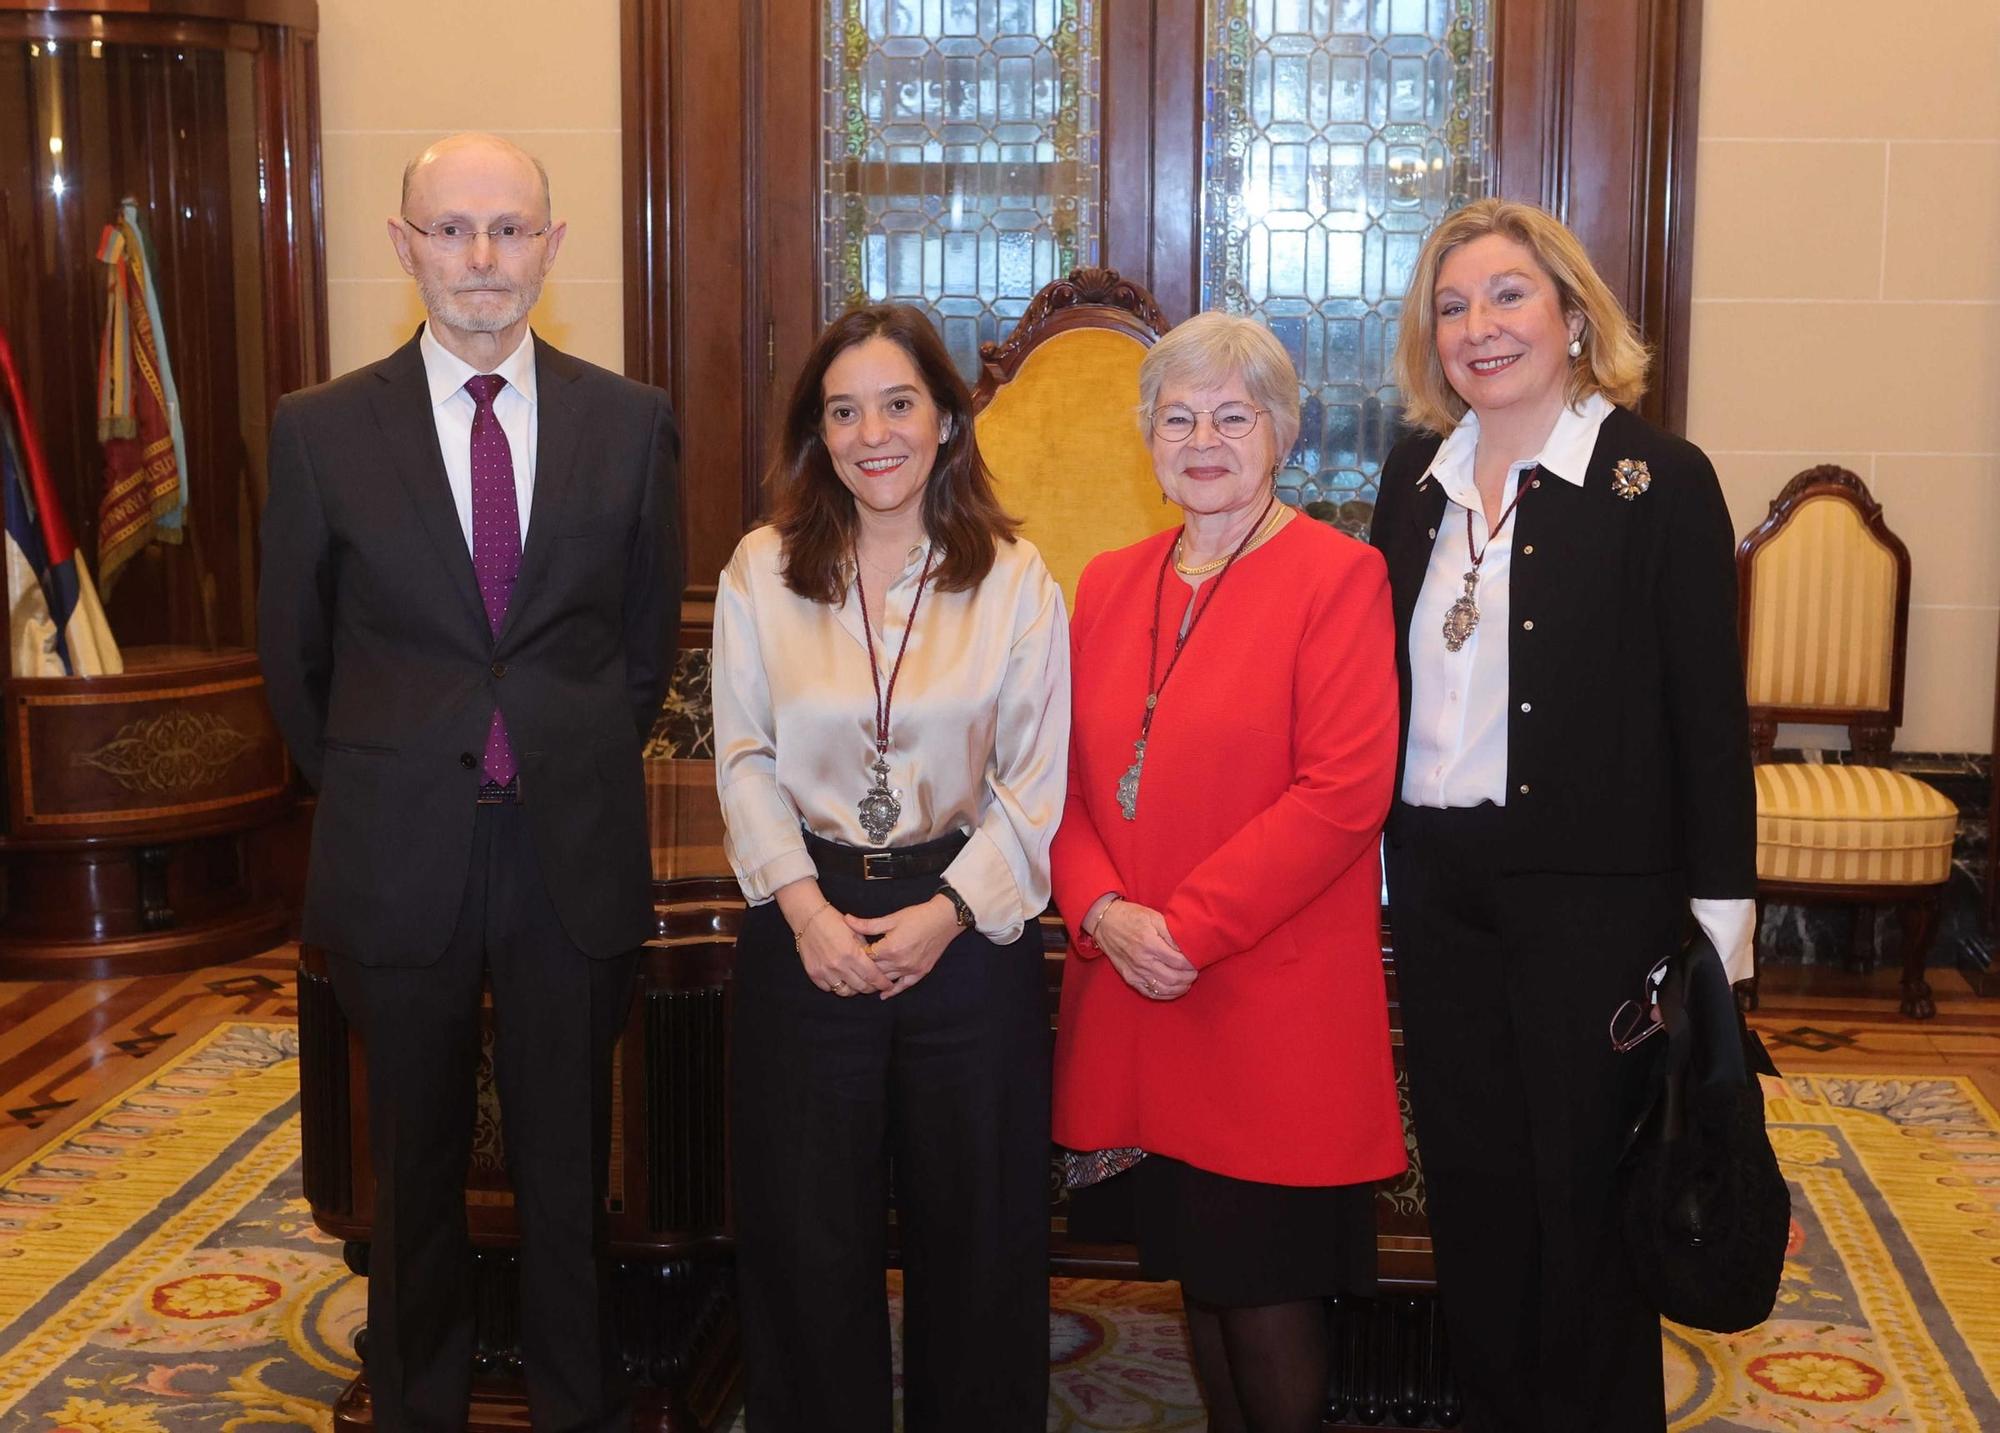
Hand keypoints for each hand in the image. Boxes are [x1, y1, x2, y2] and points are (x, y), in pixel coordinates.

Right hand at [794, 902, 891, 997]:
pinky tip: (840, 979)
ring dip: (853, 989)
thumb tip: (876, 964)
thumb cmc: (834, 921)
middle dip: (870, 988)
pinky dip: (836, 986)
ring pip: (844, 992)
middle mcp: (839, 965)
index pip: (872, 976)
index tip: (888, 985)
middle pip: (860, 987)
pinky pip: (828, 988)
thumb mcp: (856, 932)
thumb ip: (866, 950)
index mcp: (852, 953)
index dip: (882, 983)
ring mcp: (825, 971)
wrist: (809, 918)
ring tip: (857, 983)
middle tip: (874, 985)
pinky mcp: (814, 973)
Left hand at [846, 895, 962, 999]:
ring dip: (875, 981)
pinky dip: (893, 991)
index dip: (857, 955)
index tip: (850, 952)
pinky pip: (904, 985)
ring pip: (887, 980)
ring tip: (862, 981)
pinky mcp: (920, 972)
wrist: (944, 919)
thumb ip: (867, 925)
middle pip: (874, 971)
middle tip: (853, 968)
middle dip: (863, 969)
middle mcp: (899, 962)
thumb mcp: (891, 919)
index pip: (866, 957)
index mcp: (890, 948)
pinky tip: (883, 994)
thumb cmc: (918, 916)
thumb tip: (846, 920)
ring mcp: (911, 969)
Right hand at [1093, 899, 1196, 1000]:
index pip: (1178, 961)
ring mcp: (1135, 972)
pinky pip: (1150, 993)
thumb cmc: (1131, 917)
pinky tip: (1173, 990)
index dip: (1192, 964)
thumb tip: (1188, 946)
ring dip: (1179, 988)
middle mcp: (1142, 960)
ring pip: (1163, 988)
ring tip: (1187, 981)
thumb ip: (1171, 932)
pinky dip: (1165, 995)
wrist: (1105, 923)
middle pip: (1173, 978)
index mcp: (1149, 943)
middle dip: (1189, 977)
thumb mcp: (1154, 917)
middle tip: (1195, 972)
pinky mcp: (1129, 978)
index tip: (1197, 960)